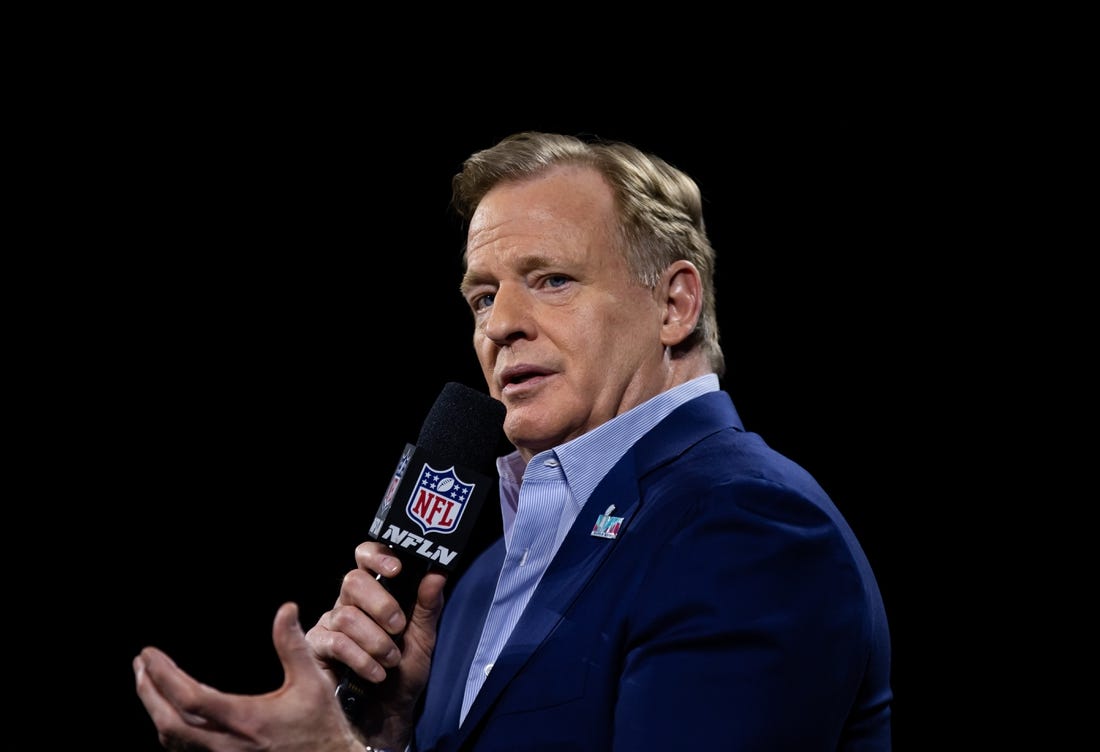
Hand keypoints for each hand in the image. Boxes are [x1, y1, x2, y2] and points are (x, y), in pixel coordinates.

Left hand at [133, 602, 361, 751]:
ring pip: (172, 739)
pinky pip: (184, 748)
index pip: (191, 699)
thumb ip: (294, 645)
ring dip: (154, 710)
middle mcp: (227, 744)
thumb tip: (286, 609)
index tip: (149, 654)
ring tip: (147, 683)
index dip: (163, 676)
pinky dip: (169, 727)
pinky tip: (170, 709)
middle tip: (140, 665)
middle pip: (170, 723)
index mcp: (246, 720)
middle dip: (148, 692)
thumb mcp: (312, 681)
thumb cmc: (321, 724)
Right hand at [306, 541, 447, 744]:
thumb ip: (428, 606)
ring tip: (391, 660)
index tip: (396, 569)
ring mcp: (329, 624)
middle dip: (381, 604)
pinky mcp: (316, 648)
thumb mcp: (424, 638)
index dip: (377, 557)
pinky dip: (361, 659)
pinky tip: (376, 673)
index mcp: (374, 592)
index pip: (366, 558)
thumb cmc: (404, 672)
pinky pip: (335, 643)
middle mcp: (348, 603)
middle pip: (352, 581)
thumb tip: (437, 574)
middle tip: (398, 627)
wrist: (388, 712)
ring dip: (376, 641)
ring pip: (346, 615)